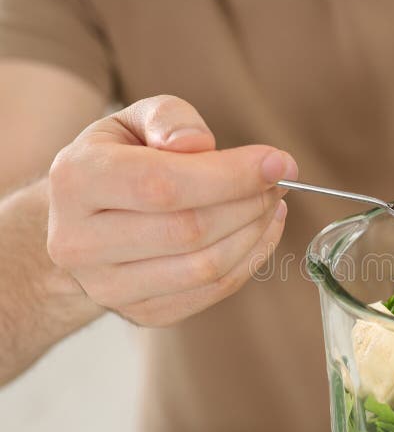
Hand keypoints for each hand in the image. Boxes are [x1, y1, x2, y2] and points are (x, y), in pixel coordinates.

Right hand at [47, 95, 296, 325]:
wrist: (81, 224)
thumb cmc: (117, 162)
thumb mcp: (132, 122)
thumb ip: (168, 118)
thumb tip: (200, 143)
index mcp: (76, 182)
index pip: (163, 185)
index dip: (231, 176)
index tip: (278, 162)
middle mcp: (81, 243)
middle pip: (189, 231)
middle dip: (250, 203)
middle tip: (279, 181)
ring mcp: (109, 287)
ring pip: (206, 267)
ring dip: (256, 233)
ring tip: (273, 204)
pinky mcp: (142, 313)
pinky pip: (212, 292)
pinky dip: (251, 260)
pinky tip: (263, 230)